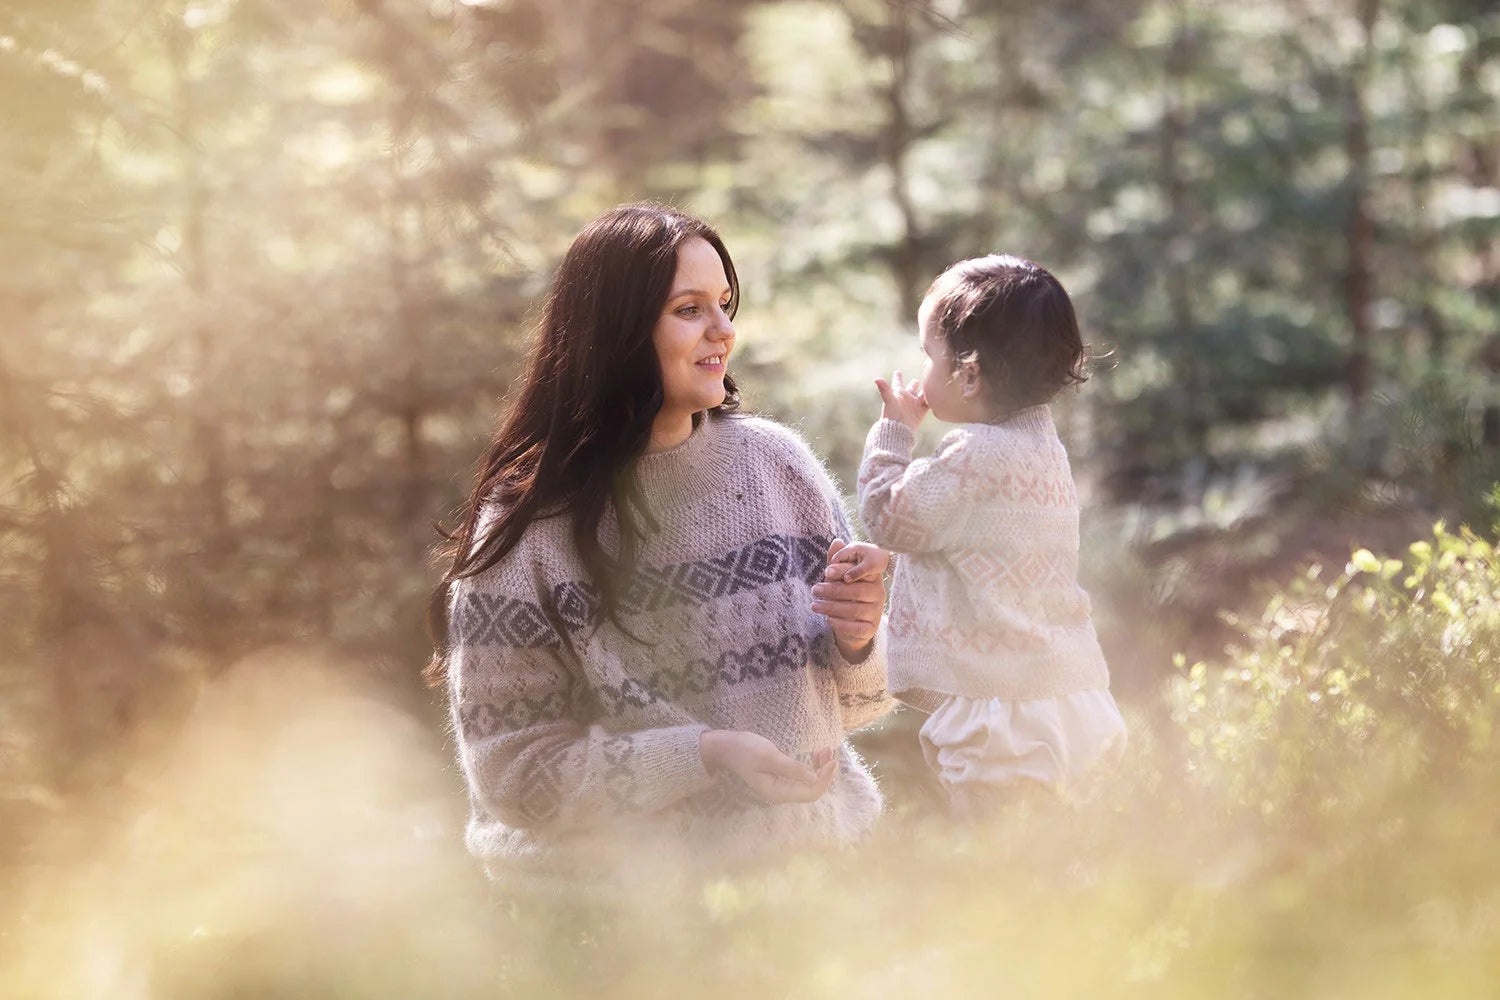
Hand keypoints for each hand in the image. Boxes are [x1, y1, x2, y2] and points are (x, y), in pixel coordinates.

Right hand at [699, 731, 836, 803]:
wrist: (726, 747)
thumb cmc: (746, 750)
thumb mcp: (769, 757)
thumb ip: (792, 769)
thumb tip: (814, 778)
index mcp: (778, 792)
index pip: (810, 793)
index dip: (824, 779)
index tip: (832, 760)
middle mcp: (781, 793)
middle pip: (812, 790)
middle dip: (824, 773)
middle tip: (830, 751)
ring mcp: (781, 786)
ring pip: (809, 783)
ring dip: (820, 768)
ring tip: (825, 750)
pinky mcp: (780, 777)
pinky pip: (802, 777)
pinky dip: (812, 766)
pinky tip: (816, 754)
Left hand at [811, 538, 887, 658]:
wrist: (852, 626)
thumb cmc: (844, 597)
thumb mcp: (839, 579)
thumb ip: (837, 563)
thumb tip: (837, 541)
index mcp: (872, 577)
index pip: (861, 572)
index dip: (844, 571)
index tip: (825, 572)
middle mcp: (878, 593)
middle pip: (857, 591)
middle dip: (833, 590)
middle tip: (815, 589)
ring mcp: (876, 612)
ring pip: (855, 610)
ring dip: (832, 607)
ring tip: (814, 605)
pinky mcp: (871, 629)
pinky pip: (856, 627)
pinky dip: (841, 623)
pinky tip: (827, 620)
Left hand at [875, 370, 928, 429]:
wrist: (899, 431)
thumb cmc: (892, 415)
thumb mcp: (889, 400)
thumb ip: (884, 389)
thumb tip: (876, 379)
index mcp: (898, 393)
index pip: (898, 382)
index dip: (897, 377)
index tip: (897, 372)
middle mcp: (907, 398)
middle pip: (912, 387)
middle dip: (914, 383)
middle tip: (916, 380)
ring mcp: (914, 405)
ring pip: (922, 395)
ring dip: (925, 390)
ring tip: (930, 386)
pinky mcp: (921, 412)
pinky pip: (929, 404)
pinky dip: (933, 400)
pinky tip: (938, 396)